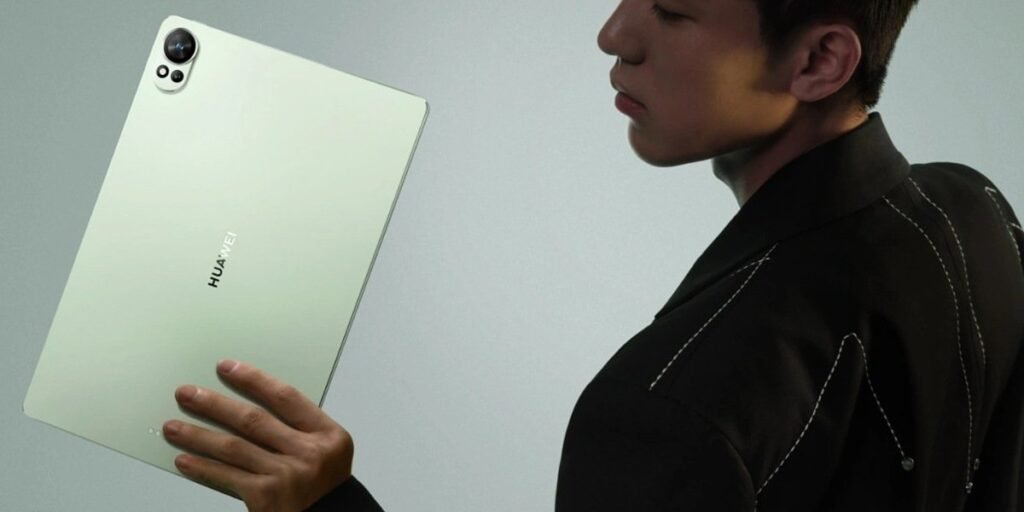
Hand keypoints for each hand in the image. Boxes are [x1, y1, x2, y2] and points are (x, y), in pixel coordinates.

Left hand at [164, 359, 353, 511]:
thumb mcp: (323, 449)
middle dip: (214, 404)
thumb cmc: (321, 485)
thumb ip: (294, 428)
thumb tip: (242, 407)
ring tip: (173, 427)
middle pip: (253, 420)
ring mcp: (286, 476)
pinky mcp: (266, 498)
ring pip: (234, 447)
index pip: (285, 397)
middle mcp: (308, 453)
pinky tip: (184, 459)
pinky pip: (227, 477)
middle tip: (187, 393)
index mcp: (327, 434)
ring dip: (198, 435)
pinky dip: (203, 468)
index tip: (226, 368)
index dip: (253, 379)